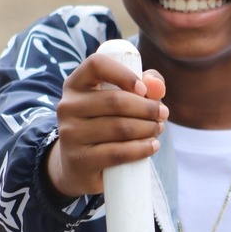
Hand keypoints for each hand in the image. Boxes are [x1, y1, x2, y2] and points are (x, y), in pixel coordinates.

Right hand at [44, 53, 167, 197]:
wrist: (79, 167)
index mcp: (75, 84)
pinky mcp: (79, 160)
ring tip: (158, 129)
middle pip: (115, 100)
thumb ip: (145, 86)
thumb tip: (157, 86)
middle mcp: (67, 106)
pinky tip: (153, 146)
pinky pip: (117, 152)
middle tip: (163, 115)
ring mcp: (70, 134)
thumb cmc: (105, 126)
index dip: (124, 74)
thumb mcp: (122, 101)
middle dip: (147, 108)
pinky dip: (141, 149)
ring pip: (120, 128)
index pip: (96, 64)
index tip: (143, 89)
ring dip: (148, 128)